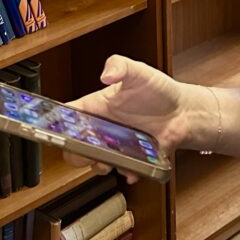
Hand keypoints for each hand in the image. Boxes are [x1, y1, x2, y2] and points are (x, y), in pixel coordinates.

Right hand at [65, 55, 191, 180]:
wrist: (183, 112)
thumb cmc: (158, 90)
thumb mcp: (139, 72)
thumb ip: (120, 66)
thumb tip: (107, 74)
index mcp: (97, 106)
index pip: (67, 115)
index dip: (56, 124)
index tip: (56, 130)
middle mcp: (102, 127)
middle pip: (73, 145)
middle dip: (75, 153)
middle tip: (88, 150)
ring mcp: (115, 145)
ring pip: (92, 162)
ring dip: (97, 166)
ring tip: (108, 161)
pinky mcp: (130, 158)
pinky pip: (121, 171)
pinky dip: (125, 172)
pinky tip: (133, 167)